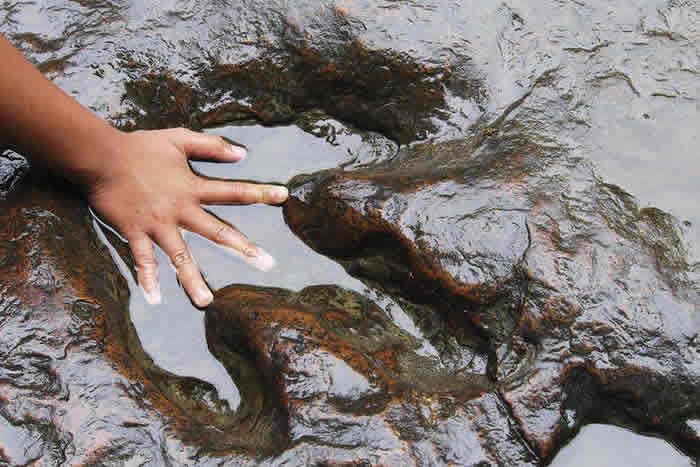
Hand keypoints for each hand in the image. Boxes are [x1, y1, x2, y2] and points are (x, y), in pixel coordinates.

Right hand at [88, 128, 287, 306]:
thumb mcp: (179, 138)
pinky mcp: (135, 232)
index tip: (284, 196)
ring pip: (180, 256)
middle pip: (217, 232)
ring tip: (207, 302)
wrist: (101, 156)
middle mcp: (180, 210)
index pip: (234, 191)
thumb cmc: (141, 146)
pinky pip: (142, 260)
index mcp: (193, 187)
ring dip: (193, 280)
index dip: (260, 192)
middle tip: (267, 264)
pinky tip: (155, 299)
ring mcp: (158, 224)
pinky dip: (147, 279)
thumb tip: (242, 153)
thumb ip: (211, 145)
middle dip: (244, 248)